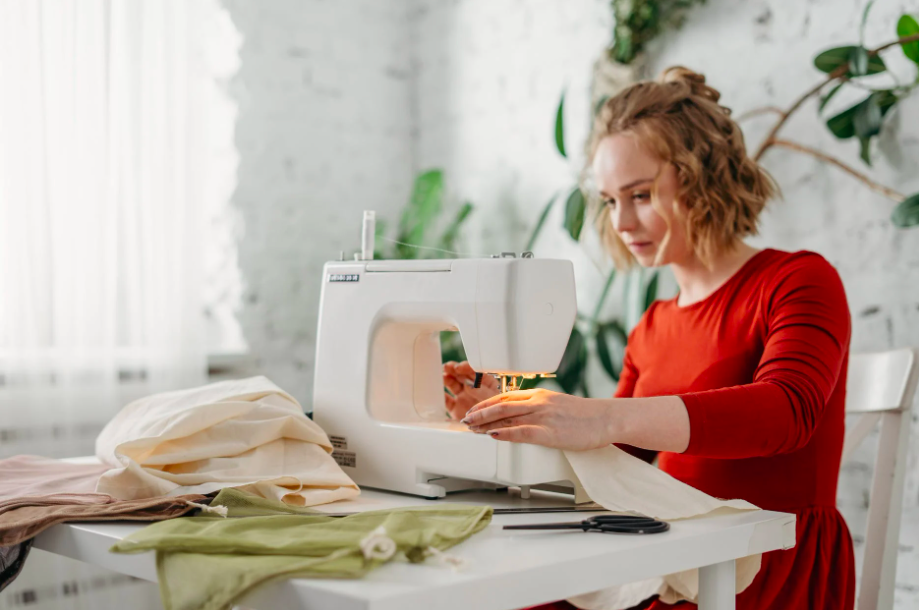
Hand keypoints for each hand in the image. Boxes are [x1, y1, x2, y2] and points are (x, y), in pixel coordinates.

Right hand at [443, 361, 498, 420]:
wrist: (493, 431)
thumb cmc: (498, 412)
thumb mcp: (493, 399)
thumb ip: (481, 390)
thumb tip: (467, 382)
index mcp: (485, 382)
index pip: (474, 371)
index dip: (465, 367)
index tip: (459, 367)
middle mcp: (472, 387)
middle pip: (461, 375)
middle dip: (453, 369)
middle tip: (447, 367)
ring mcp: (463, 397)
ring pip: (452, 385)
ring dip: (446, 379)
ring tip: (443, 376)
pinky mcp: (455, 408)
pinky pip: (446, 400)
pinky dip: (441, 396)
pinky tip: (438, 392)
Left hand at [460, 388, 614, 450]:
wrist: (606, 418)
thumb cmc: (586, 416)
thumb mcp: (559, 405)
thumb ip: (540, 408)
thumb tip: (524, 417)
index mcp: (540, 395)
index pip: (505, 396)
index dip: (486, 403)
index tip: (474, 410)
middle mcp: (538, 402)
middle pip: (501, 405)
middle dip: (479, 413)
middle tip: (465, 420)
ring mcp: (543, 416)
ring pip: (506, 416)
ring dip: (485, 423)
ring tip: (472, 429)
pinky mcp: (550, 433)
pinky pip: (522, 432)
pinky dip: (504, 433)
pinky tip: (492, 436)